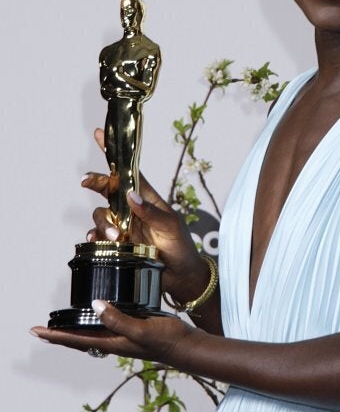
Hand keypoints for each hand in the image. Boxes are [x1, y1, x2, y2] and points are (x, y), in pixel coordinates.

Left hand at [32, 301, 198, 365]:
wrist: (188, 346)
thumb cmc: (167, 341)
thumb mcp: (142, 330)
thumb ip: (119, 319)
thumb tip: (96, 305)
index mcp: (112, 343)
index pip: (76, 340)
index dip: (55, 336)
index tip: (36, 331)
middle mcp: (114, 341)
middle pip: (79, 339)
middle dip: (60, 335)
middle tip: (42, 329)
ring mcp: (123, 336)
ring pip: (92, 332)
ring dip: (76, 329)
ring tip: (63, 322)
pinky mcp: (133, 328)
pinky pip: (108, 325)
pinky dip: (97, 319)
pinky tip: (99, 311)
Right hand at [82, 129, 208, 301]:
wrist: (180, 277)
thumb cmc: (181, 247)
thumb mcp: (171, 227)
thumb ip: (152, 212)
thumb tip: (131, 195)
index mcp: (147, 199)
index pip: (130, 172)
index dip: (115, 153)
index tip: (100, 134)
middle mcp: (131, 210)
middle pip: (108, 190)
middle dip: (96, 182)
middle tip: (87, 181)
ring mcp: (123, 227)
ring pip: (101, 215)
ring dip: (103, 223)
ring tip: (117, 237)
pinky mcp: (117, 246)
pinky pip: (98, 237)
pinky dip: (94, 237)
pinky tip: (96, 240)